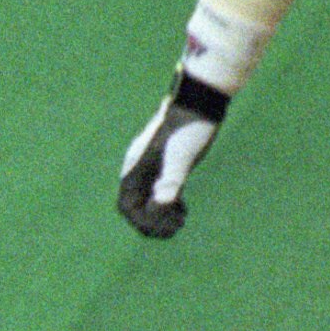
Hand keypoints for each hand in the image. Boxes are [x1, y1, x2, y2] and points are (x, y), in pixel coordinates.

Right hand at [119, 75, 231, 239]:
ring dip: (161, 216)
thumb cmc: (190, 128)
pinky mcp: (166, 163)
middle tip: (174, 230)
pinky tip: (183, 209)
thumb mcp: (181, 157)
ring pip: (149, 200)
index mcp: (135, 168)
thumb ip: (170, 181)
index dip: (141, 220)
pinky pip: (160, 192)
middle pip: (137, 206)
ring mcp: (152, 167)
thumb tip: (162, 204)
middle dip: (152, 222)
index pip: (127, 205)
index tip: (160, 228)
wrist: (201, 100)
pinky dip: (169, 205)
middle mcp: (139, 169)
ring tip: (181, 222)